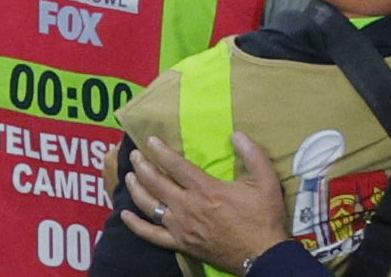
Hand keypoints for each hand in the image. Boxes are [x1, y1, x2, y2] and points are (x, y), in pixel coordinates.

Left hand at [120, 134, 290, 273]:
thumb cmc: (262, 218)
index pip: (176, 165)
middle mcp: (188, 207)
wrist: (261, 255)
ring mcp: (181, 227)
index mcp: (206, 189)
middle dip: (143, 166)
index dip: (161, 151)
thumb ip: (252, 154)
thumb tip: (237, 134)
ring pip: (150, 205)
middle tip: (135, 154)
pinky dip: (136, 225)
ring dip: (137, 189)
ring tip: (130, 176)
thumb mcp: (266, 181)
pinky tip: (124, 215)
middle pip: (157, 183)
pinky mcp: (181, 244)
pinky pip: (152, 235)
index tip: (150, 140)